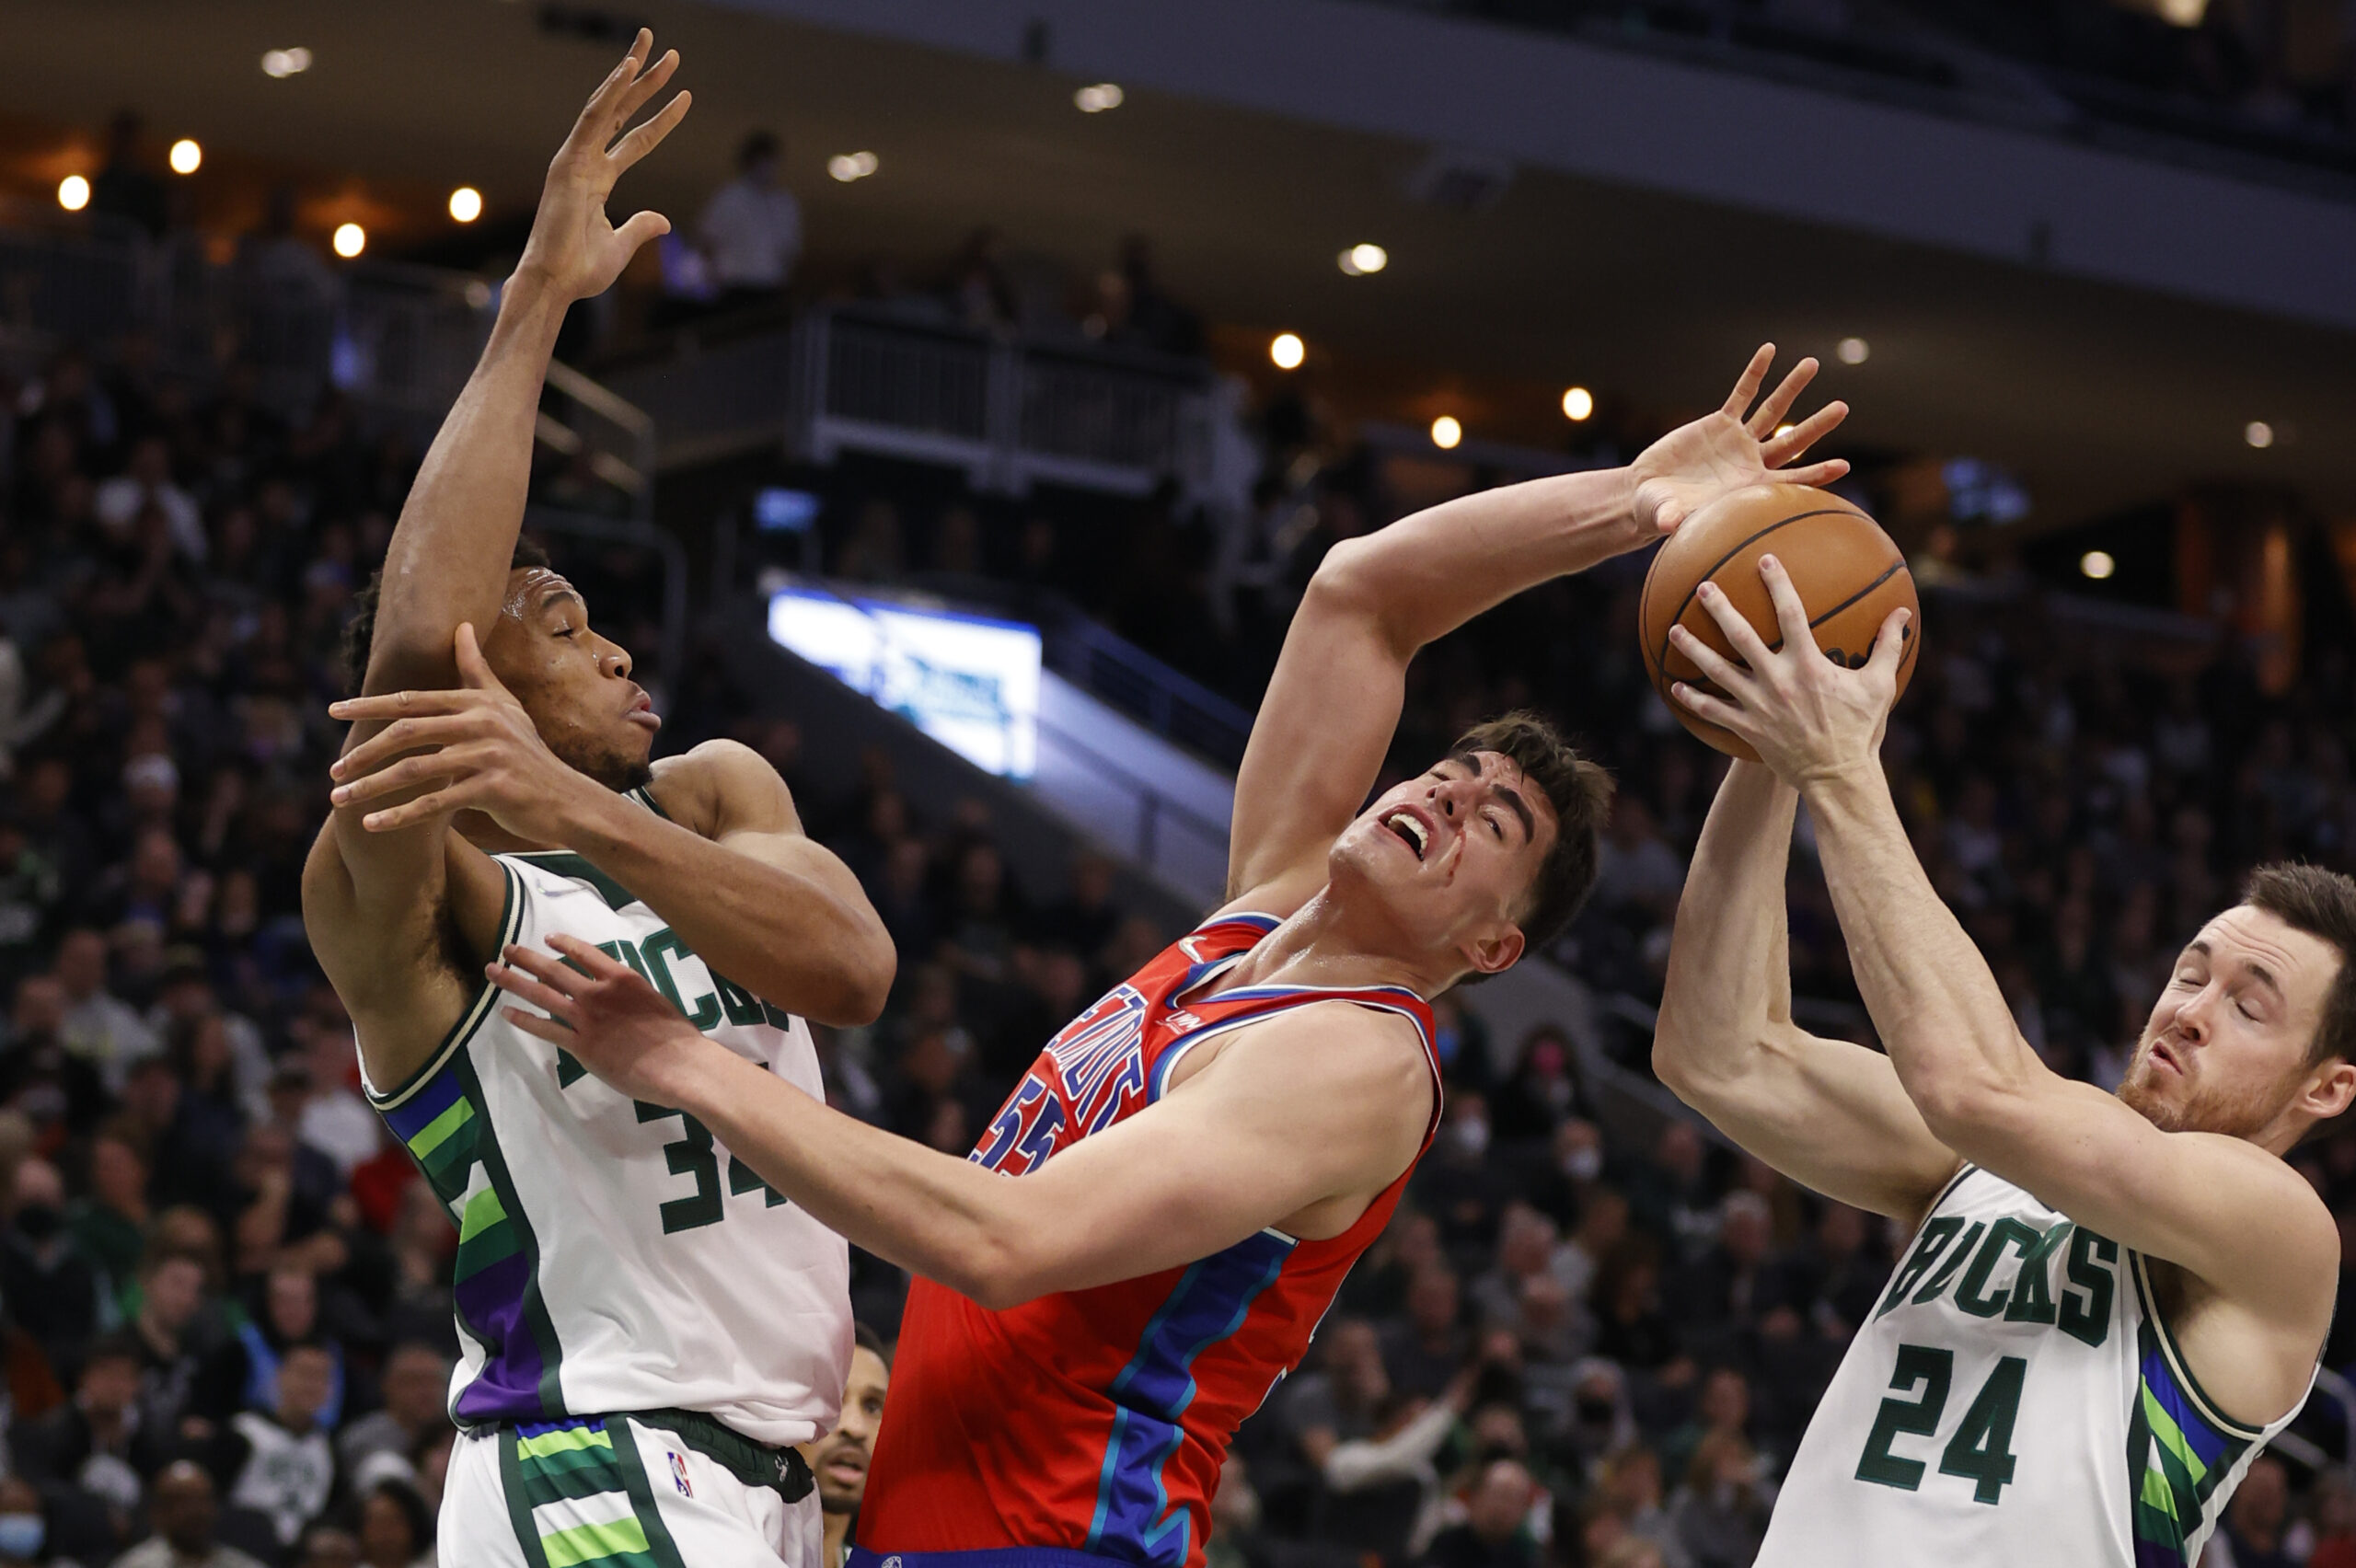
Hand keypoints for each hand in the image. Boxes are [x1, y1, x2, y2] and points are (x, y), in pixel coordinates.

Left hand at [328, 622, 601, 837]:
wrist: (566, 799)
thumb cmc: (529, 753)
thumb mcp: (505, 707)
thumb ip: (477, 670)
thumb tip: (462, 627)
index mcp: (477, 703)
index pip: (412, 700)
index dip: (369, 705)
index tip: (333, 711)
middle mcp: (481, 723)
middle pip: (406, 732)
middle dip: (364, 752)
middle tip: (334, 771)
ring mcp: (488, 755)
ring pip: (414, 769)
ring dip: (371, 787)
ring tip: (340, 800)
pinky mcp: (493, 788)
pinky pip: (436, 802)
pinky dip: (400, 816)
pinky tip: (372, 825)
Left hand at [487, 934, 716, 1105]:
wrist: (678, 1063)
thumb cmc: (676, 1036)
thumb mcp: (655, 1001)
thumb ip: (632, 997)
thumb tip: (622, 1001)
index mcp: (622, 978)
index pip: (586, 953)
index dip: (564, 943)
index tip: (548, 937)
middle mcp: (598, 992)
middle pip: (554, 969)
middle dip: (526, 958)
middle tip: (506, 949)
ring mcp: (587, 1018)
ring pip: (542, 994)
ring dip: (514, 981)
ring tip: (494, 972)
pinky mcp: (581, 1045)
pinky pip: (546, 1029)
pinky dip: (524, 1020)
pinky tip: (507, 1013)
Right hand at [513, 29, 691, 302]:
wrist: (555, 283)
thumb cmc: (580, 269)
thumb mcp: (622, 246)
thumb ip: (642, 227)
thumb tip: (664, 221)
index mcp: (599, 179)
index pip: (637, 140)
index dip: (662, 119)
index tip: (686, 97)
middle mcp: (587, 162)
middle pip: (622, 112)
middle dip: (646, 82)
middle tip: (669, 53)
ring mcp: (576, 159)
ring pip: (607, 106)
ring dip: (630, 75)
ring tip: (651, 47)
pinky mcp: (567, 162)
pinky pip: (592, 119)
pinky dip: (609, 93)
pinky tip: (628, 69)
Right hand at [1628, 344, 1848, 537]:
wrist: (1648, 492)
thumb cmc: (1660, 512)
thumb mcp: (1665, 515)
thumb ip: (1671, 518)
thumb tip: (1669, 524)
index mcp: (1748, 490)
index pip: (1790, 481)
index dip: (1816, 474)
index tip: (1843, 465)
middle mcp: (1751, 462)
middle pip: (1793, 440)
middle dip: (1818, 424)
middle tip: (1842, 407)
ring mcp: (1738, 441)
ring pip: (1772, 410)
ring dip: (1792, 387)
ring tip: (1811, 364)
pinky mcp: (1720, 424)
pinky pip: (1741, 394)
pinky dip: (1755, 374)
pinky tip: (1769, 351)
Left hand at [1667, 554, 1910, 785]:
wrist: (1838, 777)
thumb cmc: (1861, 730)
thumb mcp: (1880, 685)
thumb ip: (1887, 646)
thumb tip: (1904, 613)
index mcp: (1809, 666)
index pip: (1790, 615)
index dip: (1778, 585)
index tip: (1765, 561)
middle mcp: (1779, 681)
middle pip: (1741, 637)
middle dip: (1720, 609)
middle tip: (1703, 587)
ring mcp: (1759, 705)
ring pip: (1718, 671)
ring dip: (1694, 648)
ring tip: (1674, 629)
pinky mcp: (1748, 728)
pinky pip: (1714, 711)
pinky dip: (1693, 699)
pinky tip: (1674, 687)